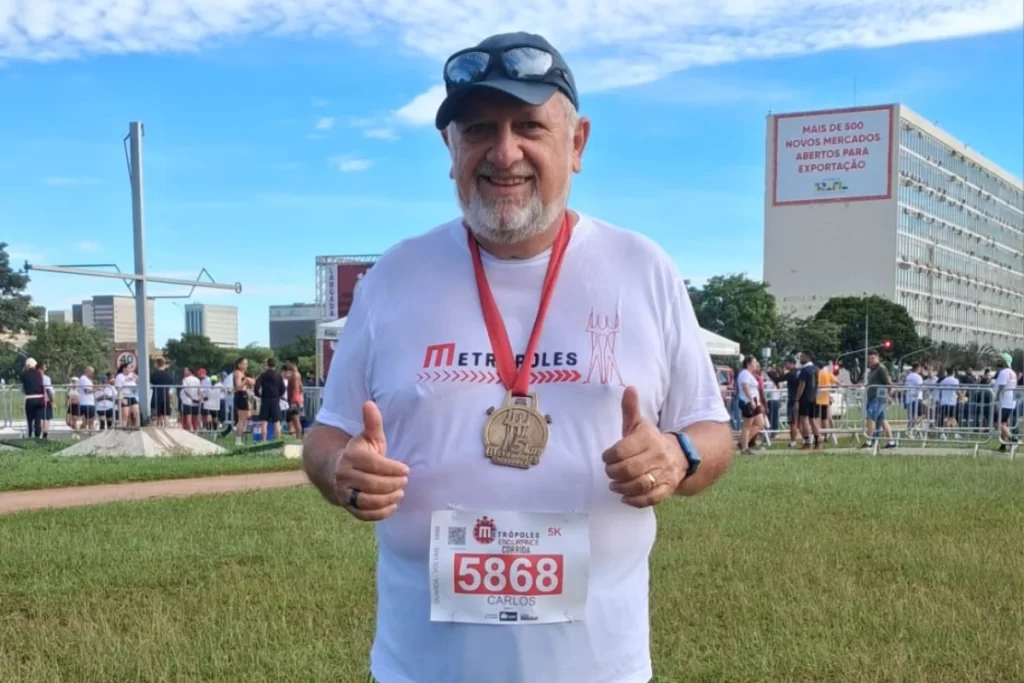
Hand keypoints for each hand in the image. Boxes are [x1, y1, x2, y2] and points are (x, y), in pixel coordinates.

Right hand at [332, 401, 408, 520]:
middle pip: (373, 484)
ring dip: (388, 499)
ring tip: (400, 493)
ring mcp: (344, 492)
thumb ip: (372, 423)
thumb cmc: (359, 453)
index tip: (406, 469)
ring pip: (368, 501)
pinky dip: (380, 513)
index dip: (393, 468)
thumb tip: (370, 403)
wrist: (334, 470)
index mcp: (351, 456)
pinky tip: (392, 505)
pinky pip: (364, 514)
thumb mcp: (367, 437)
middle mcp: (344, 475)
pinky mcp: (347, 506)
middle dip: (393, 484)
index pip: (375, 465)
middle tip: (405, 482)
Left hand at [603, 386, 685, 507]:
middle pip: (629, 469)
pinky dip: (636, 501)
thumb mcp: (639, 424)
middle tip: (608, 473)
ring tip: (614, 486)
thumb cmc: (650, 440)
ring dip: (622, 488)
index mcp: (648, 439)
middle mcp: (657, 456)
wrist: (680, 455)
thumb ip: (630, 409)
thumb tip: (629, 388)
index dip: (609, 456)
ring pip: (639, 485)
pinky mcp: (667, 488)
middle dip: (613, 473)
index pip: (623, 450)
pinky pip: (651, 499)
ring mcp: (663, 473)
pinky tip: (625, 498)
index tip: (606, 457)